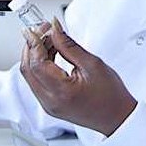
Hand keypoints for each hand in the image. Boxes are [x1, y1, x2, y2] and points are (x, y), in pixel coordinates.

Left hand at [19, 19, 136, 135]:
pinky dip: (40, 65)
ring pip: (30, 75)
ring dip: (36, 54)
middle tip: (43, 29)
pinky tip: (50, 53)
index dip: (34, 43)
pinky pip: (37, 81)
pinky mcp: (49, 104)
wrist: (117, 117)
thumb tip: (55, 30)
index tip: (34, 28)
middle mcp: (50, 102)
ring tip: (49, 39)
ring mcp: (48, 105)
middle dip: (32, 46)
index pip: (37, 63)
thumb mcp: (92, 64)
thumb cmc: (111, 96)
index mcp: (62, 92)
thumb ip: (69, 45)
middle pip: (28, 69)